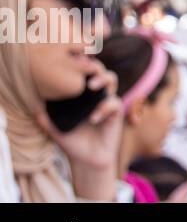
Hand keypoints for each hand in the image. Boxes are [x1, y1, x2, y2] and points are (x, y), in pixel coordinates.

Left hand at [36, 60, 123, 199]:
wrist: (86, 160)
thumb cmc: (72, 141)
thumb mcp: (55, 129)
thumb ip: (46, 117)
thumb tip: (35, 107)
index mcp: (82, 94)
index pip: (83, 73)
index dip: (80, 64)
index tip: (71, 61)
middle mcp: (95, 94)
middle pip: (99, 70)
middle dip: (93, 67)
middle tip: (84, 70)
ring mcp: (107, 101)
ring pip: (111, 80)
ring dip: (103, 79)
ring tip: (92, 86)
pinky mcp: (116, 113)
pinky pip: (114, 103)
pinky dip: (104, 108)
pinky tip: (94, 118)